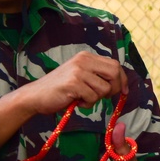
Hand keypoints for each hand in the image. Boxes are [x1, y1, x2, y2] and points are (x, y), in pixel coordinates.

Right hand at [0, 52, 127, 147]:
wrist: (35, 96)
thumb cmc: (61, 89)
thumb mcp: (81, 76)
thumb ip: (97, 75)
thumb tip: (121, 84)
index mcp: (86, 57)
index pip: (115, 65)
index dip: (122, 79)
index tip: (124, 91)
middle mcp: (83, 60)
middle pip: (114, 73)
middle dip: (114, 88)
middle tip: (103, 97)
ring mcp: (78, 71)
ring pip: (104, 88)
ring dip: (96, 99)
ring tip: (83, 98)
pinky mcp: (73, 83)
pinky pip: (93, 97)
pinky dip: (87, 104)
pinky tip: (76, 101)